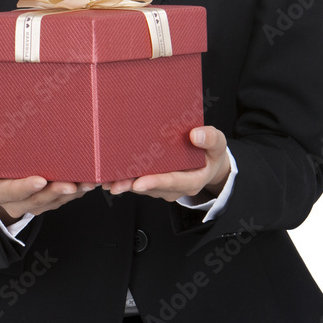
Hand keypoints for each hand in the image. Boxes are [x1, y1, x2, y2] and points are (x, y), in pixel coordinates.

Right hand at [0, 139, 97, 225]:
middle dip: (55, 193)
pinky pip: (65, 200)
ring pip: (55, 202)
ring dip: (72, 194)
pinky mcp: (50, 202)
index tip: (40, 179)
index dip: (26, 187)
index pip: (12, 192)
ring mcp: (35, 204)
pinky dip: (78, 193)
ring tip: (88, 183)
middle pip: (38, 200)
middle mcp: (18, 202)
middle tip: (71, 184)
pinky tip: (91, 183)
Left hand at [100, 126, 229, 202]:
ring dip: (122, 183)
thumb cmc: (211, 152)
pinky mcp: (152, 182)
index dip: (154, 182)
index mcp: (191, 180)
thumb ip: (211, 139)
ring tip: (103, 178)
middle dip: (130, 185)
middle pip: (150, 187)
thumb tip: (196, 135)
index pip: (172, 182)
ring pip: (140, 187)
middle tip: (112, 183)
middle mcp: (174, 188)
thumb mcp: (219, 144)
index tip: (139, 182)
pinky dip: (123, 177)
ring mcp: (162, 187)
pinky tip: (107, 173)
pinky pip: (136, 181)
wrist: (208, 163)